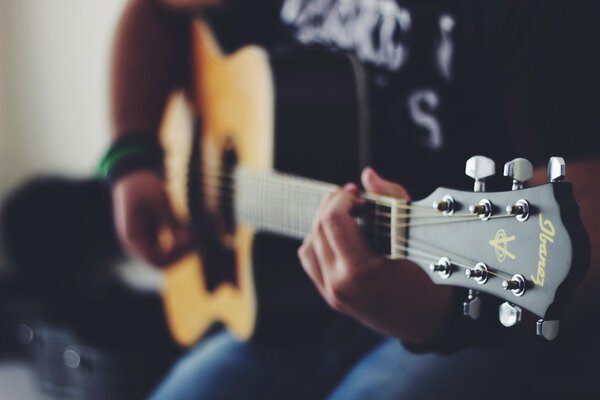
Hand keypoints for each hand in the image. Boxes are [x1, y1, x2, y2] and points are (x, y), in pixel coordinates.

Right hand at [111, 170, 191, 265]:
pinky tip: (189, 229)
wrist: (132, 173)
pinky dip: (179, 241)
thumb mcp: (160, 199)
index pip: (156, 260)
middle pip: (161, 261)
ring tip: (195, 233)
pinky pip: (166, 246)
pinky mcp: (150, 234)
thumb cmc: (143, 184)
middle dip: (180, 253)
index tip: (192, 242)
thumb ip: (173, 221)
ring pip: (165, 255)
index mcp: (133, 237)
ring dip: (181, 248)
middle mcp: (136, 243)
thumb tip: (189, 241)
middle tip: (198, 239)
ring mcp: (143, 239)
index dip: (176, 256)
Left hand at [298, 167, 452, 343]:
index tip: (359, 196)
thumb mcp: (414, 234)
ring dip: (325, 223)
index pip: (332, 219)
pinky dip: (319, 242)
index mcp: (359, 270)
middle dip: (334, 205)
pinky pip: (310, 260)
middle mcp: (339, 284)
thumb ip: (391, 198)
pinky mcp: (331, 297)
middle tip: (355, 199)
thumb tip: (368, 175)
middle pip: (318, 227)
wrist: (429, 319)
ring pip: (309, 243)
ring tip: (348, 216)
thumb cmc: (430, 278)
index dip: (342, 198)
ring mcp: (332, 293)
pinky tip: (340, 236)